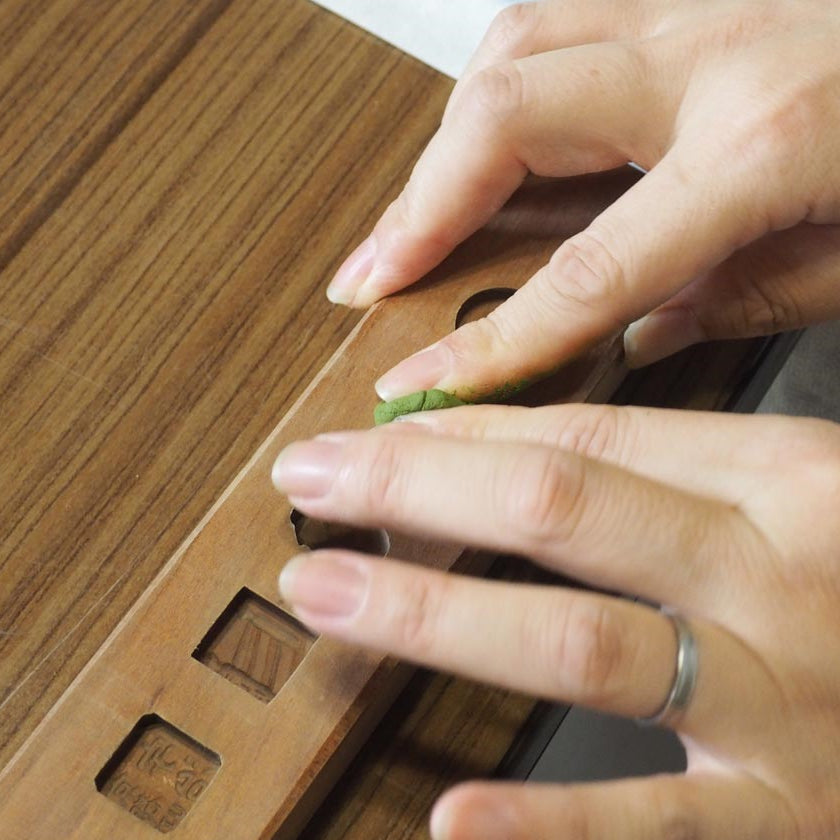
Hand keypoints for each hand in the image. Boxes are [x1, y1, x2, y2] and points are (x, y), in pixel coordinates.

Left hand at [272, 405, 839, 838]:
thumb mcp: (816, 492)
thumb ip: (693, 468)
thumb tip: (545, 443)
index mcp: (788, 475)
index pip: (587, 435)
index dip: (463, 433)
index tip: (375, 432)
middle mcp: (775, 572)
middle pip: (557, 505)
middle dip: (414, 486)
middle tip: (310, 476)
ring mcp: (784, 701)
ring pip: (574, 639)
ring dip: (431, 614)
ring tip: (325, 595)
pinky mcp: (792, 822)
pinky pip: (655, 824)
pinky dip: (551, 826)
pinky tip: (453, 821)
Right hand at [326, 0, 839, 397]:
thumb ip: (742, 301)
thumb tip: (638, 337)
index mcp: (762, 143)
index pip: (582, 273)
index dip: (488, 341)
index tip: (420, 384)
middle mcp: (710, 52)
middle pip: (504, 117)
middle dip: (419, 207)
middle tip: (368, 273)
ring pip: (514, 45)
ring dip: (446, 137)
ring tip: (414, 212)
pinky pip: (556, 10)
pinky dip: (501, 76)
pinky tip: (485, 128)